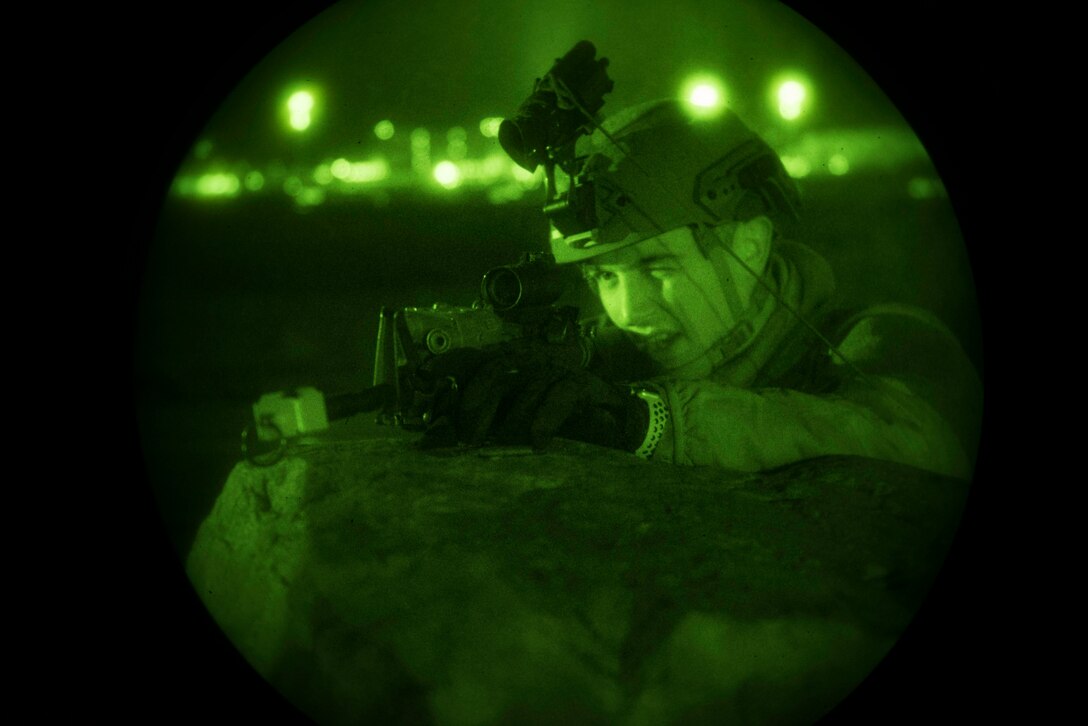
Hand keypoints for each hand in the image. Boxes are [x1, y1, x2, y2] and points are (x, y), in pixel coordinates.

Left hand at [421, 343, 648, 451]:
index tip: (425, 376)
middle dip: (476, 405)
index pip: (478, 361)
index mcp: (513, 367)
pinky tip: (538, 444)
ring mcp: (556, 370)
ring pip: (525, 388)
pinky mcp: (580, 384)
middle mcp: (532, 362)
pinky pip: (557, 398)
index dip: (452, 365)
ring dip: (509, 420)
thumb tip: (450, 433)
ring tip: (497, 444)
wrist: (609, 423)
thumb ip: (491, 418)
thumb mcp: (518, 419)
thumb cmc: (557, 423)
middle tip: (468, 437)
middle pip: (495, 372)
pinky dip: (544, 422)